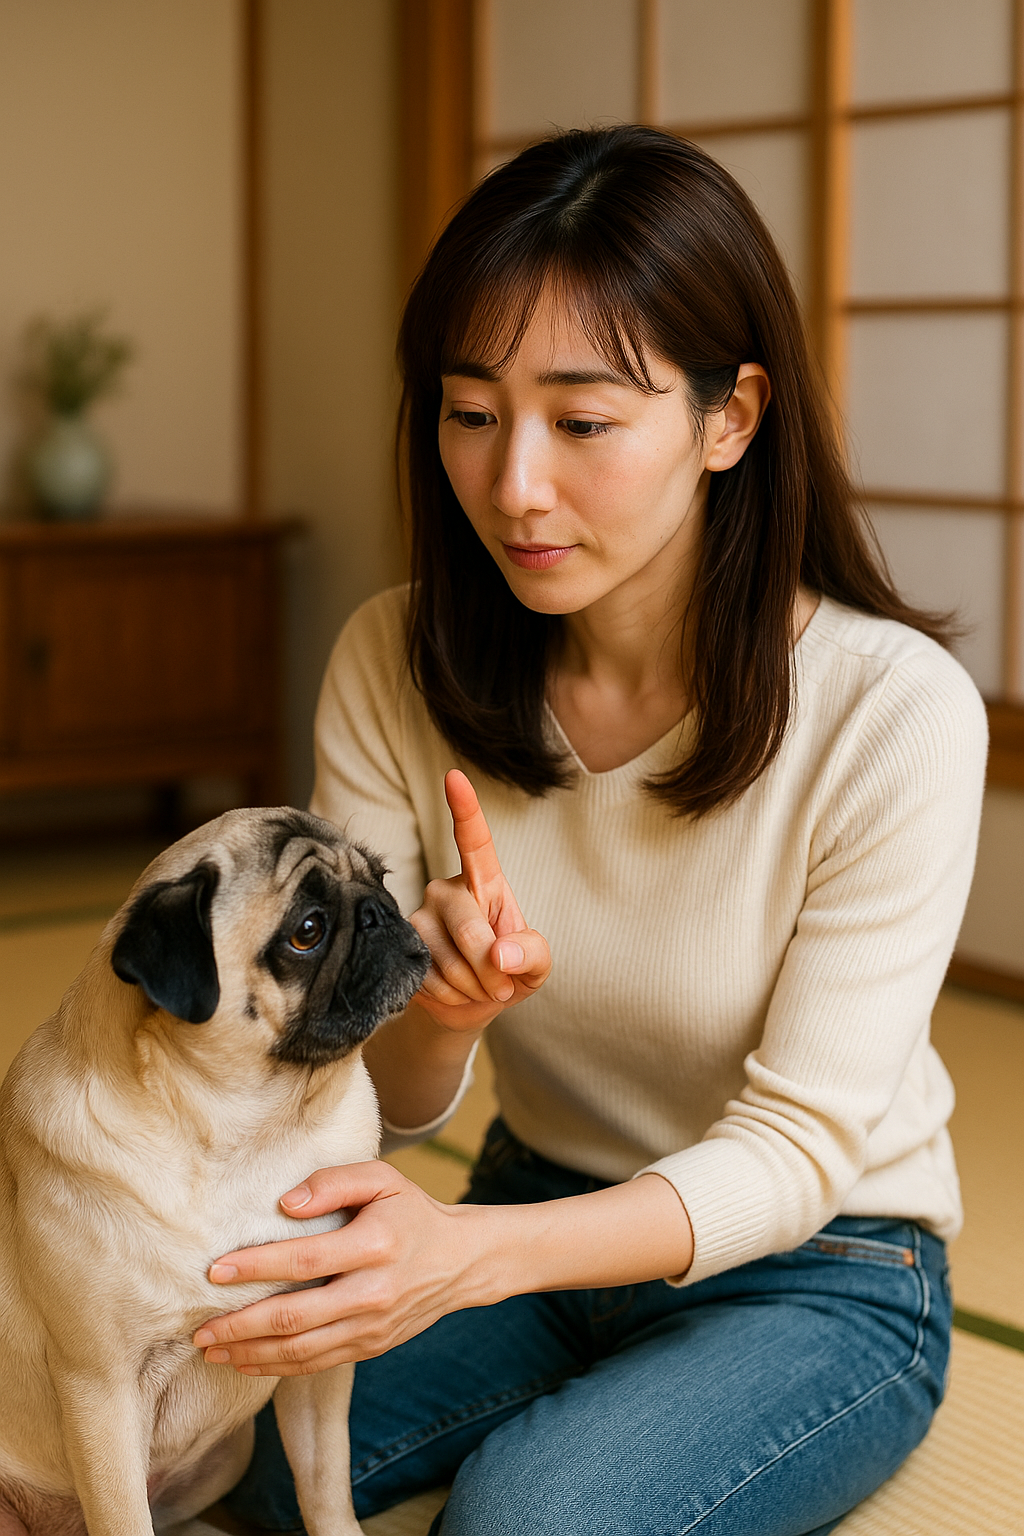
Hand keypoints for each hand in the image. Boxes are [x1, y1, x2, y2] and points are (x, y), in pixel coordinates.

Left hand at [192, 1162, 482, 1375]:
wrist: (461, 1260)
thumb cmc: (411, 1212)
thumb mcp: (383, 1179)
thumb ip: (334, 1181)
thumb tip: (284, 1204)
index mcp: (374, 1246)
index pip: (305, 1260)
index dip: (256, 1267)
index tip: (214, 1272)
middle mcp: (373, 1292)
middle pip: (296, 1317)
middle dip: (241, 1326)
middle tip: (200, 1329)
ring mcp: (372, 1326)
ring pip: (302, 1350)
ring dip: (251, 1353)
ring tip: (211, 1350)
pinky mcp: (371, 1346)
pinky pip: (317, 1364)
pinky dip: (277, 1367)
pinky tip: (247, 1360)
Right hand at [410, 769, 550, 1030]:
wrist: (472, 1003)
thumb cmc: (509, 970)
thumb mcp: (537, 963)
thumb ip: (532, 953)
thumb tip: (501, 955)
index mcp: (482, 881)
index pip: (473, 841)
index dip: (464, 809)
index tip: (454, 776)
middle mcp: (444, 891)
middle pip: (468, 928)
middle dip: (491, 969)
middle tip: (503, 984)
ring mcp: (417, 919)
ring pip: (448, 962)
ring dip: (472, 987)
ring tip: (477, 985)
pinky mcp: (397, 950)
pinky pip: (429, 981)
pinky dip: (451, 998)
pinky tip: (454, 991)